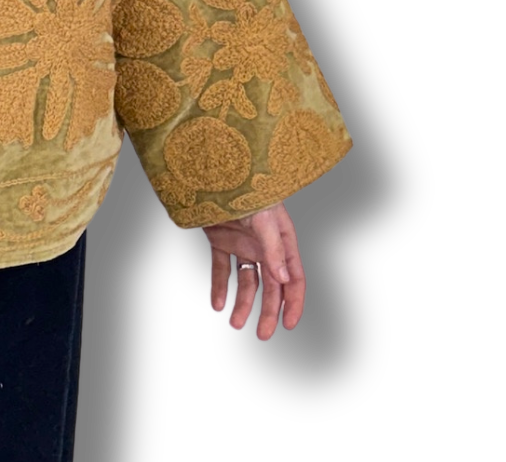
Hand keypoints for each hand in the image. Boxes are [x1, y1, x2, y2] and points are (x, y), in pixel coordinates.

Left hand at [202, 199, 305, 341]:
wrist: (212, 169)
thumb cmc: (245, 188)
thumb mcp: (263, 217)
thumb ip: (273, 248)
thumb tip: (284, 281)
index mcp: (282, 240)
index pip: (294, 278)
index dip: (293, 302)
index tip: (288, 326)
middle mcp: (264, 245)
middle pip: (270, 286)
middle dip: (267, 312)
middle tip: (261, 336)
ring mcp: (242, 243)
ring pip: (246, 282)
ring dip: (242, 304)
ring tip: (234, 324)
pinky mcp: (220, 241)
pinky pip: (221, 270)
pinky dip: (219, 288)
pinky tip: (216, 306)